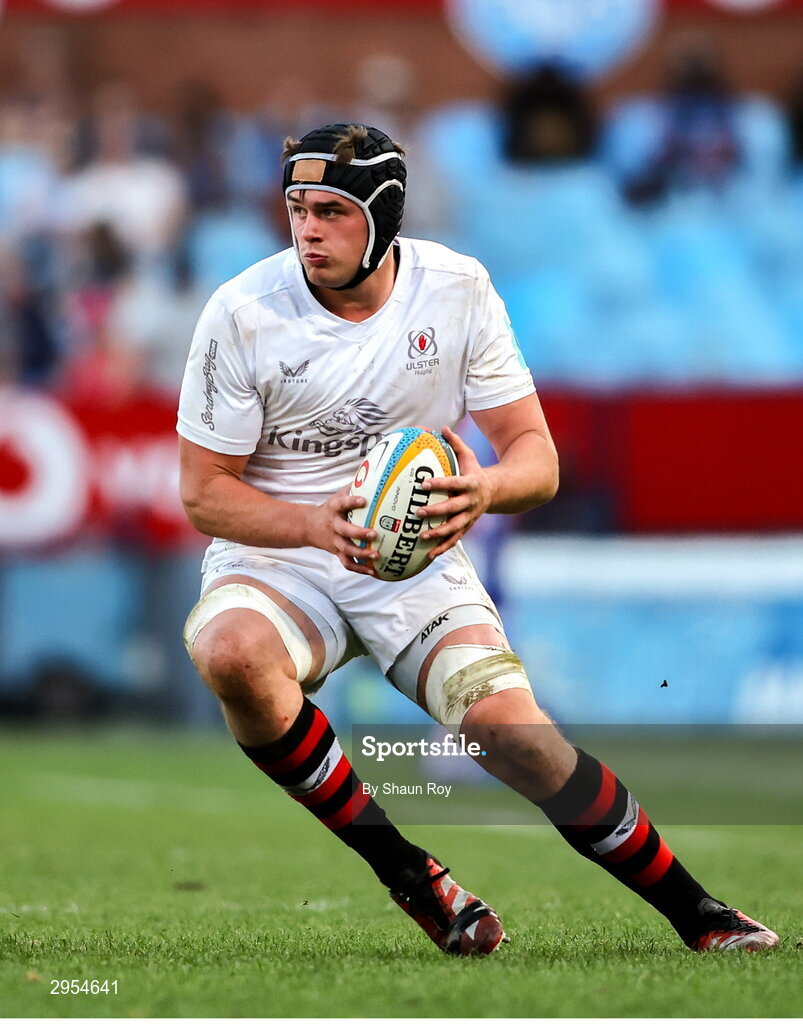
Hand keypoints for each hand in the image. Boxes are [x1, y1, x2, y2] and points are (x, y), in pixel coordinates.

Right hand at [307, 486, 378, 575]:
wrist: (308, 526)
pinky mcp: (337, 552)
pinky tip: (374, 571)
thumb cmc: (331, 508)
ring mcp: (335, 541)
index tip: (364, 500)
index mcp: (334, 508)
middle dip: (359, 533)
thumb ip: (355, 486)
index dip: (352, 502)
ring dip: (362, 554)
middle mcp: (334, 525)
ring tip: (377, 555)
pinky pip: (348, 562)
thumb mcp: (338, 495)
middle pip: (345, 530)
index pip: (342, 503)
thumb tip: (376, 473)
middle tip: (374, 534)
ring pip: (347, 549)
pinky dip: (360, 568)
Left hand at [419, 426, 494, 559]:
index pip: (454, 483)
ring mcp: (470, 517)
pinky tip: (429, 554)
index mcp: (470, 484)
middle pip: (453, 508)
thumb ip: (455, 443)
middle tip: (418, 512)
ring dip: (439, 533)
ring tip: (422, 536)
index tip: (424, 484)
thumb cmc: (476, 472)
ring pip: (454, 528)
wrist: (497, 493)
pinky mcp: (467, 527)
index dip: (440, 484)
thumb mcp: (469, 456)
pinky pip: (455, 539)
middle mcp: (471, 502)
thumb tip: (442, 427)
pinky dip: (443, 547)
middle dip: (436, 511)